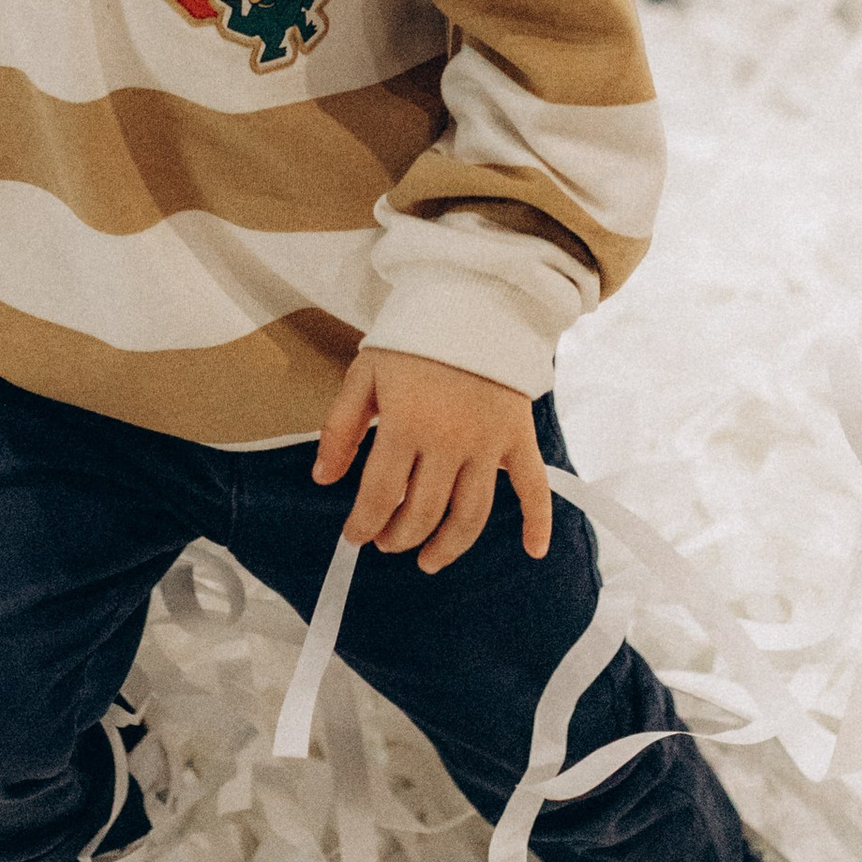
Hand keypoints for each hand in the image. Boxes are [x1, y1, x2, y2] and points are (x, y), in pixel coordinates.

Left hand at [313, 347, 553, 572]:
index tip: (354, 537)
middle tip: (387, 543)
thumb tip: (324, 480)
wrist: (474, 300)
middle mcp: (450, 442)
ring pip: (471, 514)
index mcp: (406, 424)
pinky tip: (533, 551)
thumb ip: (341, 428)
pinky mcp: (519, 437)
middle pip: (423, 511)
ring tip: (429, 561)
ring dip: (449, 546)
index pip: (380, 494)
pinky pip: (534, 487)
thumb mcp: (364, 373)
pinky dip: (537, 521)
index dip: (363, 523)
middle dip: (399, 537)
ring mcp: (489, 444)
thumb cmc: (414, 339)